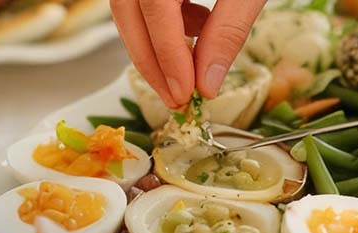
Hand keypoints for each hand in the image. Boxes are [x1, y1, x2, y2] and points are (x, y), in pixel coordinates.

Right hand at [110, 0, 265, 106]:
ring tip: (192, 67)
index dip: (166, 54)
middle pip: (128, 8)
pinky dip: (166, 20)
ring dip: (157, 43)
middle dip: (151, 59)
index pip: (153, 6)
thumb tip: (207, 82)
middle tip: (175, 98)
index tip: (184, 93)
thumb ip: (229, 31)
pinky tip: (198, 29)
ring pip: (131, 4)